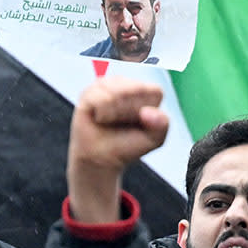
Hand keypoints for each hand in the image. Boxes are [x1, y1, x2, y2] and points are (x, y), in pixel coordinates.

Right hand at [66, 78, 168, 222]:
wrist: (99, 163)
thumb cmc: (126, 150)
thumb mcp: (152, 141)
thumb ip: (160, 127)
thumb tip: (150, 115)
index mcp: (143, 94)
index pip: (153, 92)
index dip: (148, 111)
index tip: (139, 124)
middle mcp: (123, 85)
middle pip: (135, 90)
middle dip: (131, 113)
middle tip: (120, 126)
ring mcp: (104, 87)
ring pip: (116, 92)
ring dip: (115, 113)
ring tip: (107, 124)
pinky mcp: (88, 95)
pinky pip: (99, 98)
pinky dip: (102, 113)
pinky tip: (98, 120)